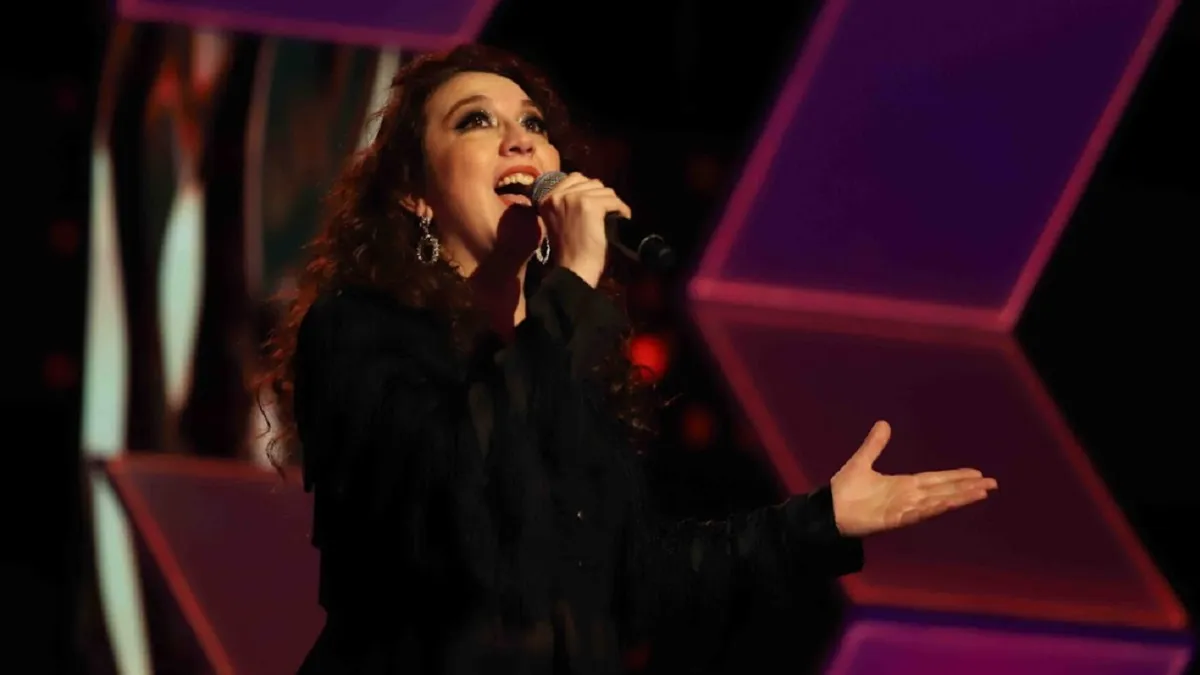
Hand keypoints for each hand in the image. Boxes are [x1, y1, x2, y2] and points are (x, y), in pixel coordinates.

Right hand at [537, 172, 631, 286]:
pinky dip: (622, 209)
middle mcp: (558, 194)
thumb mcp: (558, 221)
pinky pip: (613, 200)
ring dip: (613, 203)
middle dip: (603, 197)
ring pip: (604, 190)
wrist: (574, 269)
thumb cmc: (568, 251)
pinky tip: (622, 218)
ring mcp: (574, 198)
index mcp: (547, 198)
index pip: (574, 178)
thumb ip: (565, 204)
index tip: (598, 203)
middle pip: (591, 183)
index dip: (590, 190)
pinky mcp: (590, 205)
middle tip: (608, 211)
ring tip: (615, 216)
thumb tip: (587, 190)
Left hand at [830, 421, 996, 536]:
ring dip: (959, 497)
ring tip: (981, 493)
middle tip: (992, 484)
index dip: (956, 477)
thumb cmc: (844, 490)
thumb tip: (884, 423)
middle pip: (944, 490)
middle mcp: (909, 497)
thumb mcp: (862, 461)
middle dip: (967, 487)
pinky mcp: (895, 518)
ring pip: (938, 501)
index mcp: (904, 484)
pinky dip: (935, 507)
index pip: (936, 479)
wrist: (828, 511)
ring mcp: (904, 508)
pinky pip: (919, 512)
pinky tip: (949, 503)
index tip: (977, 474)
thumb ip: (875, 445)